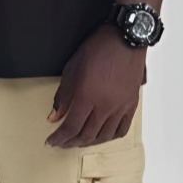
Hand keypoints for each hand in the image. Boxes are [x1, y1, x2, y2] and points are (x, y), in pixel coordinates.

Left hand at [45, 24, 145, 147]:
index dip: (59, 138)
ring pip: (104, 135)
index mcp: (87, 96)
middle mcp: (105, 106)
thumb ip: (63, 96)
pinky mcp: (131, 104)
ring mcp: (120, 107)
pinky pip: (121, 129)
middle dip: (71, 142)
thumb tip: (54, 116)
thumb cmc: (98, 48)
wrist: (126, 39)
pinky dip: (110, 136)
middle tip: (62, 143)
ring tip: (79, 141)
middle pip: (86, 135)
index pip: (71, 126)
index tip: (52, 141)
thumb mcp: (72, 68)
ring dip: (89, 142)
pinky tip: (102, 136)